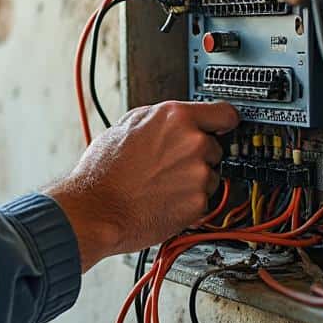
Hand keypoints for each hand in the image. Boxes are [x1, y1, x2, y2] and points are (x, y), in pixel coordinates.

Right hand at [46, 100, 238, 270]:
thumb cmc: (103, 171)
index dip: (222, 122)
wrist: (97, 209)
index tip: (223, 127)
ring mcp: (199, 173)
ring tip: (161, 184)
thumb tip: (172, 120)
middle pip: (215, 146)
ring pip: (210, 174)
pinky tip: (163, 200)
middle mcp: (193, 142)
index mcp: (175, 117)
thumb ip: (159, 119)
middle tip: (169, 165)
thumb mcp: (125, 125)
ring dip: (194, 180)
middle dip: (198, 155)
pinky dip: (188, 202)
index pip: (225, 113)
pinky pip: (203, 199)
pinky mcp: (199, 203)